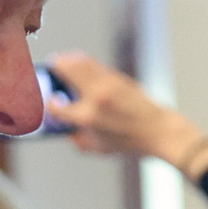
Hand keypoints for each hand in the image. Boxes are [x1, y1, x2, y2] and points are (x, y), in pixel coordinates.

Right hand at [42, 51, 207, 179]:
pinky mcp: (117, 78)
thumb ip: (79, 141)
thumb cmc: (128, 142)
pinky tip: (78, 61)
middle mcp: (94, 97)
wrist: (157, 130)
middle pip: (65, 71)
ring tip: (60, 60)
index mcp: (87, 117)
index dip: (49, 105)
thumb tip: (67, 132)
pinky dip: (83, 61)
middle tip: (50, 67)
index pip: (56, 106)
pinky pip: (94, 64)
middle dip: (54, 68)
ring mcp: (106, 85)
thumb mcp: (99, 149)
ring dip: (67, 60)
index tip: (51, 102)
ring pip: (79, 62)